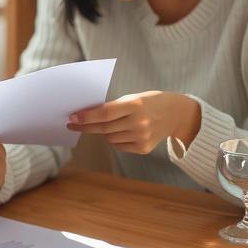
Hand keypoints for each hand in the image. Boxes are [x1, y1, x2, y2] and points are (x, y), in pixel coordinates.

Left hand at [66, 91, 200, 154]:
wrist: (176, 114)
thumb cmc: (149, 102)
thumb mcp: (133, 98)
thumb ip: (112, 107)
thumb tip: (86, 115)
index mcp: (135, 105)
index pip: (105, 113)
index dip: (87, 116)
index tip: (72, 117)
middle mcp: (139, 122)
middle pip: (104, 128)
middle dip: (85, 126)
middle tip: (72, 124)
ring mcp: (142, 137)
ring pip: (109, 138)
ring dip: (104, 131)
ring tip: (113, 123)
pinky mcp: (143, 149)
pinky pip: (119, 145)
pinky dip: (115, 139)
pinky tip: (124, 131)